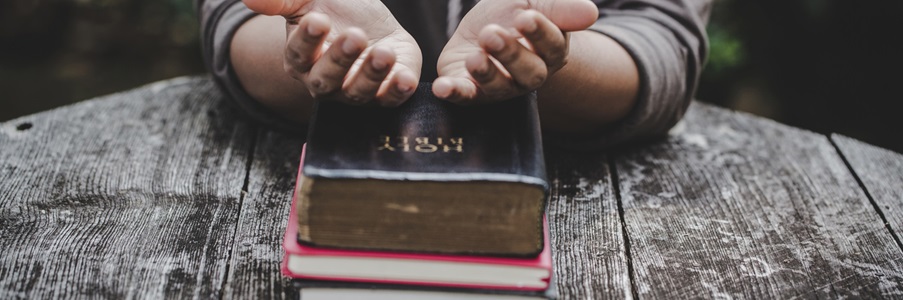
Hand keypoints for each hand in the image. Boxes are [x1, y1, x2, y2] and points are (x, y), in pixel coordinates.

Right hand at [242, 0, 421, 105]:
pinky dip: (398, 91)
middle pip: (327, 79)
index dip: (307, 40)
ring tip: (384, 52)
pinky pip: (390, 100)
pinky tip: (406, 77)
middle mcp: (325, 81)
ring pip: (358, 92)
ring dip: (372, 74)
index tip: (317, 19)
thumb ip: (282, 0)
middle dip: (340, 58)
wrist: (372, 21)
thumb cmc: (337, 10)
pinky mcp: (387, 93)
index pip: (298, 54)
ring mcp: (356, 90)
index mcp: (301, 59)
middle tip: (355, 35)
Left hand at [433, 0, 597, 102]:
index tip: (526, 17)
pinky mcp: (471, 92)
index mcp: (549, 50)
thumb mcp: (533, 2)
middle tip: (492, 34)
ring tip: (474, 57)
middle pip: (528, 72)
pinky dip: (455, 94)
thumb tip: (590, 12)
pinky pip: (466, 97)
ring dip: (486, 73)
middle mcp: (529, 74)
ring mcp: (500, 87)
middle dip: (510, 54)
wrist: (481, 29)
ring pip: (499, 87)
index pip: (551, 45)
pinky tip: (442, 88)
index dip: (540, 32)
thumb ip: (560, 8)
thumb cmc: (511, 14)